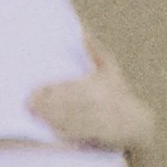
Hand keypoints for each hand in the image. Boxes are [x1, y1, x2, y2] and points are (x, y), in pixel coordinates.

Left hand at [29, 40, 156, 150]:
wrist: (138, 124)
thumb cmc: (120, 94)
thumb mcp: (111, 70)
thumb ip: (95, 50)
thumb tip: (83, 30)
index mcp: (96, 85)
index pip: (67, 87)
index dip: (47, 91)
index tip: (32, 94)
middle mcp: (96, 102)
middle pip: (65, 104)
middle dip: (45, 106)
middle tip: (28, 106)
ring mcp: (98, 119)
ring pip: (68, 119)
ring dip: (50, 119)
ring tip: (35, 117)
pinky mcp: (99, 135)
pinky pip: (78, 134)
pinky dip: (62, 134)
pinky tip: (50, 132)